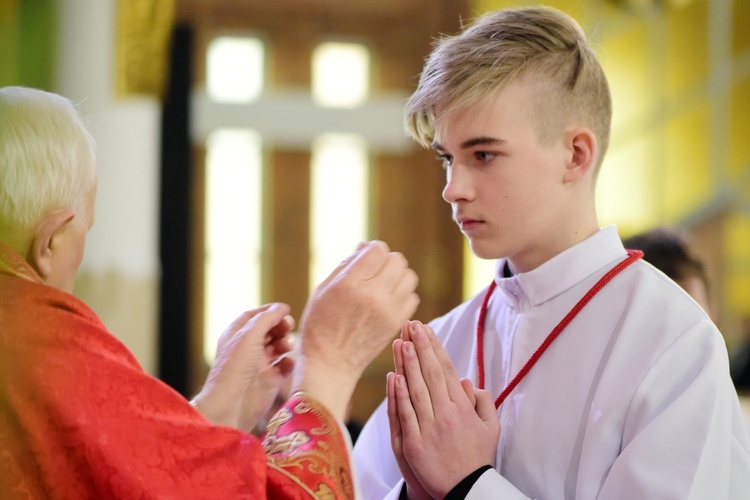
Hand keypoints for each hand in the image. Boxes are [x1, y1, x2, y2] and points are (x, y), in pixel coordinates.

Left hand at [192, 303, 295, 431]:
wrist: (231, 406)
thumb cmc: (235, 368)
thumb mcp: (249, 336)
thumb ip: (267, 318)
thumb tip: (282, 307)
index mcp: (237, 335)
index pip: (254, 316)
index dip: (269, 311)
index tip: (284, 309)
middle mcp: (247, 348)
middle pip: (269, 330)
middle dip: (280, 326)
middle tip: (288, 326)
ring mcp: (259, 365)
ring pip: (278, 347)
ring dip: (285, 343)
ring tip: (286, 346)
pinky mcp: (270, 381)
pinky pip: (284, 367)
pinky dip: (288, 363)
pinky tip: (287, 364)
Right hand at [294, 241, 419, 419]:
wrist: (330, 363)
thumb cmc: (321, 323)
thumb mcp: (323, 289)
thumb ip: (345, 265)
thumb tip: (365, 246)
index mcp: (350, 284)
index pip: (377, 250)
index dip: (372, 250)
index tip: (365, 259)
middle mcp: (372, 295)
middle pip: (397, 260)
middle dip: (386, 261)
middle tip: (374, 272)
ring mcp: (388, 310)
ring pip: (409, 276)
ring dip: (397, 276)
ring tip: (383, 285)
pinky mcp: (397, 323)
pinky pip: (412, 297)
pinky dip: (403, 295)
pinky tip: (388, 301)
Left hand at [392, 321, 498, 497]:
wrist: (467, 490)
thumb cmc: (478, 457)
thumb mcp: (491, 428)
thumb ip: (482, 402)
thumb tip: (466, 381)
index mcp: (462, 408)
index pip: (446, 371)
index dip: (435, 348)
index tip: (427, 329)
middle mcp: (446, 414)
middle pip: (430, 374)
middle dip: (420, 347)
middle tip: (411, 325)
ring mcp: (429, 429)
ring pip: (416, 390)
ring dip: (408, 364)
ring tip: (400, 341)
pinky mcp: (415, 444)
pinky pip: (405, 414)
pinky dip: (398, 395)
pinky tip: (394, 376)